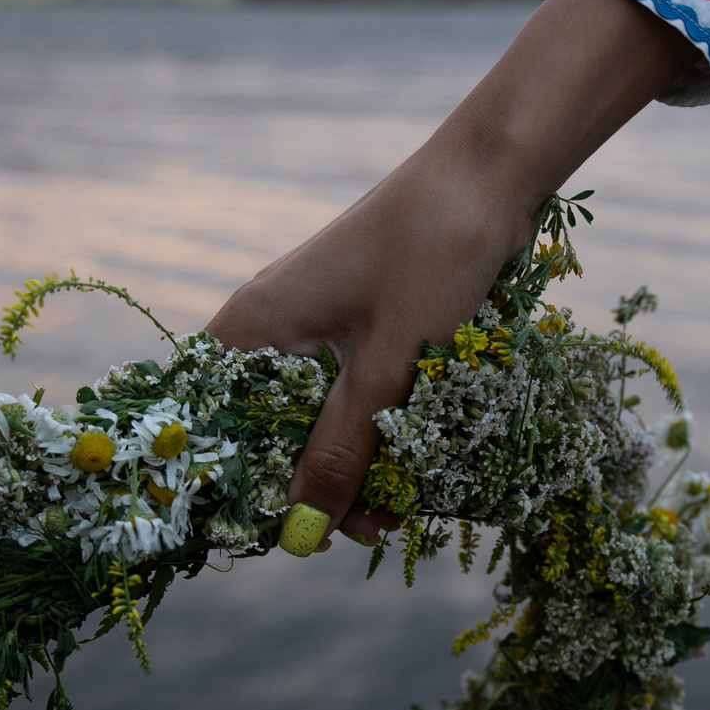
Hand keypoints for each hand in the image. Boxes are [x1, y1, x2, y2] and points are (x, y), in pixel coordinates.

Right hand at [206, 0, 706, 550]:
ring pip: (317, 419)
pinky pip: (354, 396)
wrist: (494, 172)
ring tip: (404, 506)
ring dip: (355, 465)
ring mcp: (317, 326)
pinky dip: (380, 431)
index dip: (245, 489)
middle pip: (268, 432)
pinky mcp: (362, 326)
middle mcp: (271, 329)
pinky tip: (417, 463)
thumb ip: (343, 451)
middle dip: (316, 487)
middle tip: (373, 529)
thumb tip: (304, 534)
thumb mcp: (387, 367)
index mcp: (251, 331)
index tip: (296, 536)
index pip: (215, 431)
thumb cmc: (431, 255)